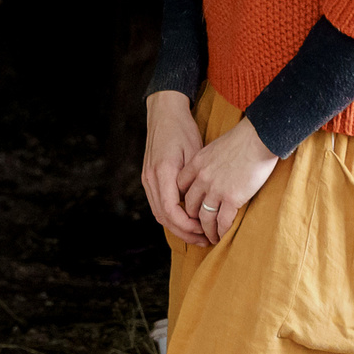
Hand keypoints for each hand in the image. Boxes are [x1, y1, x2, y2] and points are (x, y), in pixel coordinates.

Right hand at [141, 90, 207, 244]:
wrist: (164, 114)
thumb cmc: (183, 130)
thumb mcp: (194, 154)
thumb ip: (193, 180)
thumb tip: (200, 206)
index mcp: (163, 173)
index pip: (172, 211)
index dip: (188, 225)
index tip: (206, 230)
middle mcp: (151, 179)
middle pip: (163, 217)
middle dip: (184, 232)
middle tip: (204, 239)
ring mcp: (147, 179)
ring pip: (159, 213)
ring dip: (177, 226)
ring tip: (197, 233)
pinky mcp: (148, 178)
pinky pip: (158, 204)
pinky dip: (171, 216)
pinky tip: (186, 219)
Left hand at [177, 117, 282, 242]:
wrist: (259, 138)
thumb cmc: (243, 140)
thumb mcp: (215, 148)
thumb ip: (208, 162)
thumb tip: (211, 171)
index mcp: (196, 164)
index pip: (181, 187)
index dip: (185, 199)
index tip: (191, 207)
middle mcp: (201, 178)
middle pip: (190, 206)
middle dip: (193, 219)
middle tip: (199, 228)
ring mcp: (215, 189)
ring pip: (204, 218)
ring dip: (207, 230)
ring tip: (211, 237)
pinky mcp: (232, 198)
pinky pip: (222, 221)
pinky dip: (221, 231)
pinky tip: (223, 236)